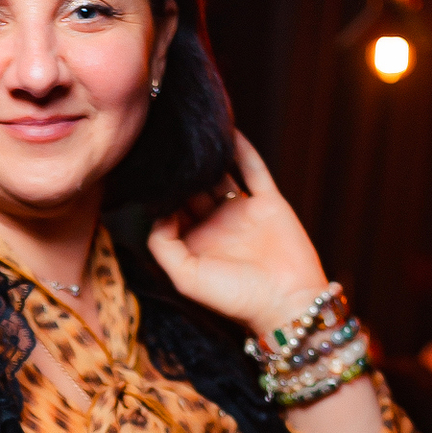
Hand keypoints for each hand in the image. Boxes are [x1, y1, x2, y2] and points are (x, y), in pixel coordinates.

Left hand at [147, 131, 327, 339]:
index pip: (170, 210)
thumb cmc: (235, 298)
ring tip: (192, 131)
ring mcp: (243, 212)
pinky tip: (228, 130)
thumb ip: (163, 245)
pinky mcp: (269, 203)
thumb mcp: (186, 277)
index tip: (144, 168)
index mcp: (194, 244)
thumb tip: (158, 211)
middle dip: (180, 169)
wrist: (287, 302)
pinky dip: (242, 149)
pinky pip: (254, 169)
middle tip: (164, 139)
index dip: (158, 191)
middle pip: (192, 189)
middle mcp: (216, 226)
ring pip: (221, 175)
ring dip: (208, 156)